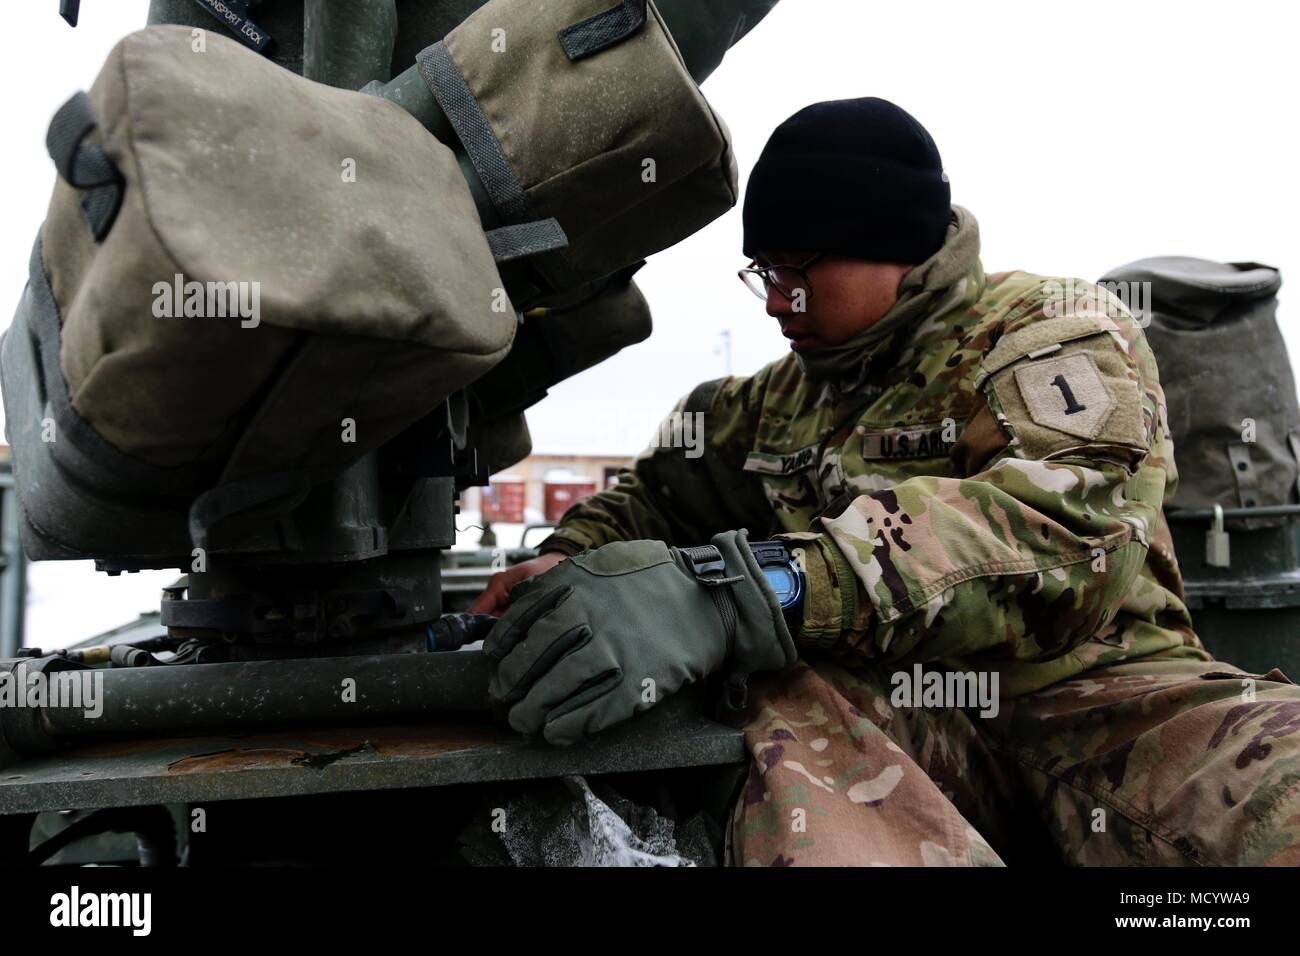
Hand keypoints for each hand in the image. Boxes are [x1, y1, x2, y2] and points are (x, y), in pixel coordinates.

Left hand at [483, 530, 796, 745]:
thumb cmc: (651, 580)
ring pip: (558, 688)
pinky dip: (570, 725)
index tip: (493, 663)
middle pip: (533, 659)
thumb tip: (516, 604)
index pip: (520, 622)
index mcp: (577, 585)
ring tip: (523, 721)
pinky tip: (556, 732)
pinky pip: (595, 710)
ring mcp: (616, 651)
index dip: (501, 649)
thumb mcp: (600, 564)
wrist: (708, 598)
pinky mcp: (640, 681)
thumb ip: (559, 583)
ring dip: (534, 710)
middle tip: (503, 699)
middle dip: (511, 684)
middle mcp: (591, 617)